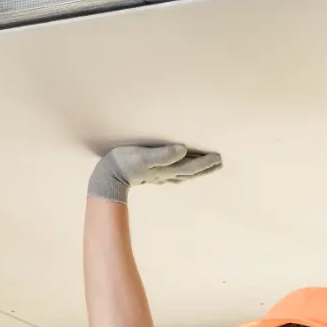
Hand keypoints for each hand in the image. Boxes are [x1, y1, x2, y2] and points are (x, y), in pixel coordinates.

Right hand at [87, 144, 221, 203]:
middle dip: (205, 168)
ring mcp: (158, 176)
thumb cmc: (124, 162)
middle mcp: (165, 174)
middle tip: (219, 162)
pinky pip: (173, 173)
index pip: (190, 166)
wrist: (107, 176)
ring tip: (206, 166)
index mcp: (166, 169)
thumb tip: (183, 150)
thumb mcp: (143, 156)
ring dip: (196, 170)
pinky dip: (182, 171)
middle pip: (190, 172)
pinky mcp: (151, 173)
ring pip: (183, 174)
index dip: (205, 162)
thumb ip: (163, 154)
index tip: (218, 157)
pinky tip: (181, 169)